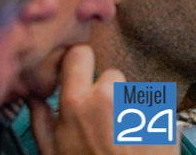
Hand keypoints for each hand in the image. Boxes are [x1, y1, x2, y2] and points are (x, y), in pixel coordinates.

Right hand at [28, 45, 175, 154]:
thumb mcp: (51, 152)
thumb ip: (39, 119)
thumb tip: (33, 97)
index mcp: (78, 102)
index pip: (80, 54)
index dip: (78, 62)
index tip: (77, 74)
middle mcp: (111, 99)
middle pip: (112, 76)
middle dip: (108, 92)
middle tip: (104, 118)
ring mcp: (141, 111)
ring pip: (134, 96)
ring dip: (129, 109)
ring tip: (124, 135)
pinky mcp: (165, 124)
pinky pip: (155, 114)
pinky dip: (150, 125)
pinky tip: (141, 144)